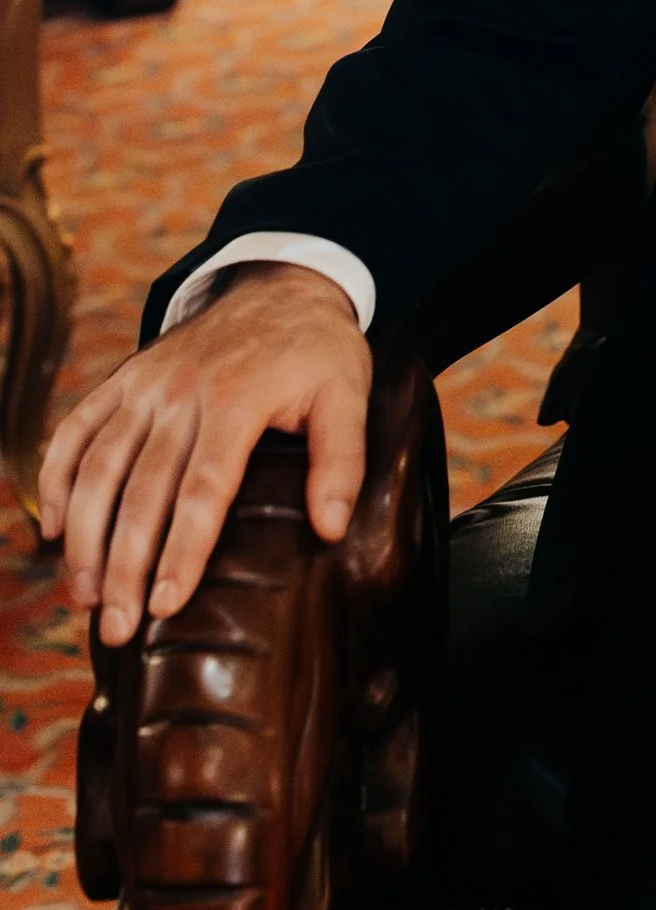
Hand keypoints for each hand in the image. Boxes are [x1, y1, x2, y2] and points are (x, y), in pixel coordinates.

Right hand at [39, 263, 371, 645]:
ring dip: (84, 535)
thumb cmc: (317, 350)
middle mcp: (180, 394)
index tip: (166, 606)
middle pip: (142, 491)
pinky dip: (55, 478)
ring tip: (85, 597)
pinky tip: (53, 529)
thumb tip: (330, 529)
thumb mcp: (348, 394)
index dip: (181, 551)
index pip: (202, 491)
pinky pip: (75, 430)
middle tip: (118, 628)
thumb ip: (341, 461)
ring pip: (97, 467)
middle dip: (124, 565)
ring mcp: (145, 385)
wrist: (282, 282)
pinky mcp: (123, 379)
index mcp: (237, 401)